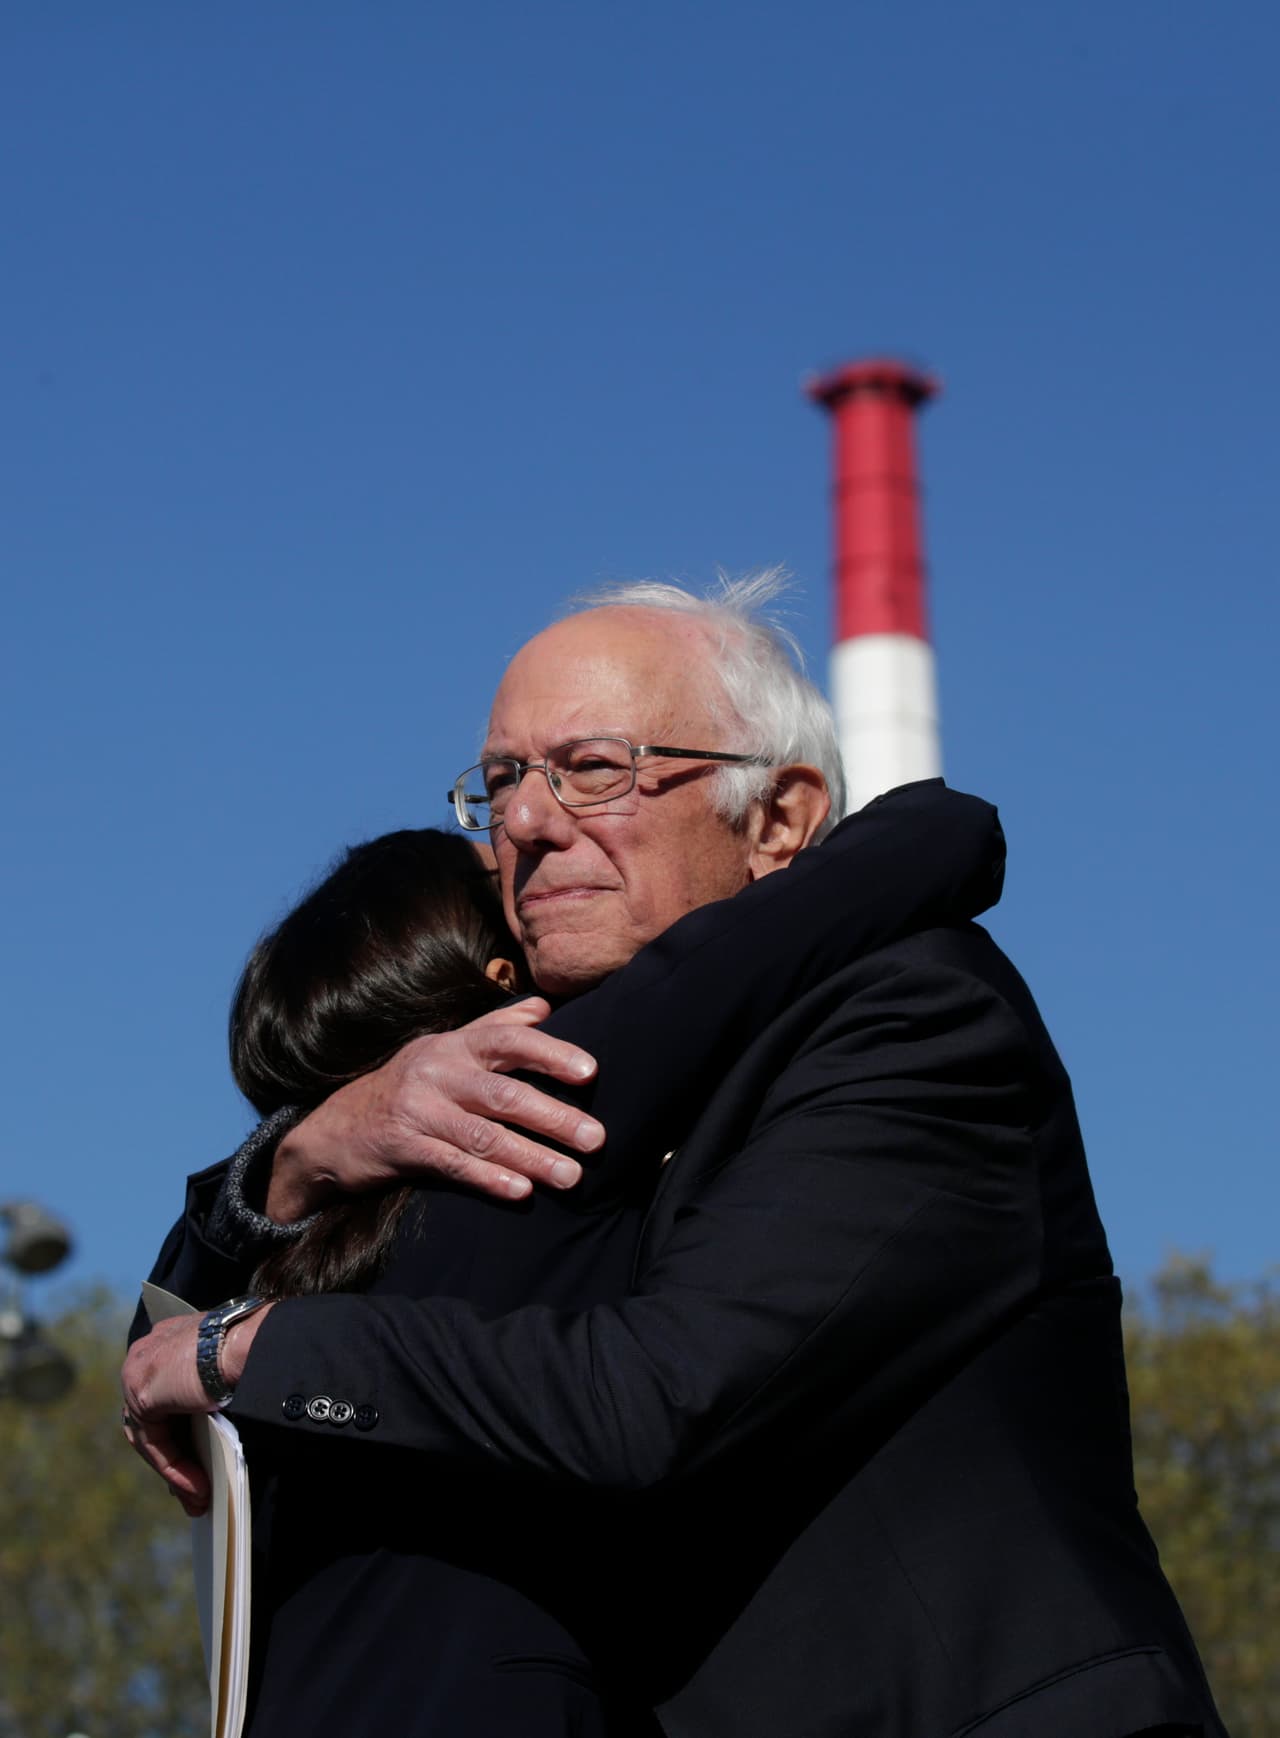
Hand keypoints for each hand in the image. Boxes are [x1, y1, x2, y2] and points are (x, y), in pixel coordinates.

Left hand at [121, 1309, 273, 1515]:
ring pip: (150, 1434)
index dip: (179, 1431)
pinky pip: (154, 1442)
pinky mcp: (141, 1393)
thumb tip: (207, 1445)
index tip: (197, 1459)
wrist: (252, 1343)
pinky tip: (198, 1487)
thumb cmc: (256, 1349)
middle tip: (196, 1490)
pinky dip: (174, 1468)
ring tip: (201, 1497)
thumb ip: (207, 1400)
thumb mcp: (225, 1375)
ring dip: (177, 1469)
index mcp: (171, 1336)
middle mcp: (150, 1348)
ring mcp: (139, 1368)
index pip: (164, 1393)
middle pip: (154, 1417)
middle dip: (175, 1458)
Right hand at [266, 998, 602, 1220]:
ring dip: (532, 1157)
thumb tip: (545, 1006)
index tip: (590, 1071)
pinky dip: (489, 1179)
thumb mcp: (443, 1049)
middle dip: (554, 1117)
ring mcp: (418, 1110)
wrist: (332, 1130)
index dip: (550, 1053)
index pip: (508, 1041)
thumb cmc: (405, 1086)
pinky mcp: (403, 1148)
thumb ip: (495, 1027)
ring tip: (571, 1176)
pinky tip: (521, 1192)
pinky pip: (453, 1165)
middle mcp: (437, 1072)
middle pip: (504, 1093)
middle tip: (596, 1138)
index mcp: (453, 1045)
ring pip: (484, 1135)